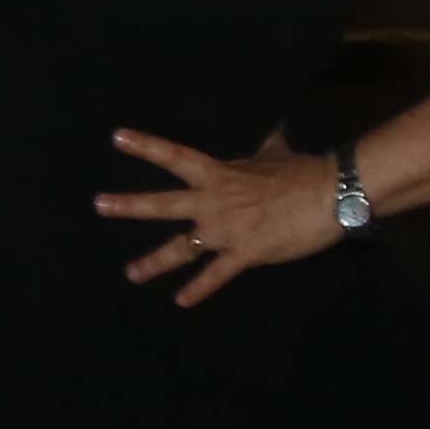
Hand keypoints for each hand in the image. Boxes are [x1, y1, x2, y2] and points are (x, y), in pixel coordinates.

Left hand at [96, 125, 345, 306]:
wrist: (330, 195)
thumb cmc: (303, 172)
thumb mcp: (277, 153)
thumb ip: (266, 145)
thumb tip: (275, 127)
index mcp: (219, 175)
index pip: (175, 157)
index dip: (146, 146)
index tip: (117, 137)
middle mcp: (214, 202)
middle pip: (163, 204)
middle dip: (129, 206)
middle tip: (99, 205)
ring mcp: (226, 230)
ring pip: (181, 247)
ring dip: (154, 262)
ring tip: (131, 274)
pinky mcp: (245, 254)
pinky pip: (216, 276)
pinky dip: (198, 290)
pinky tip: (181, 301)